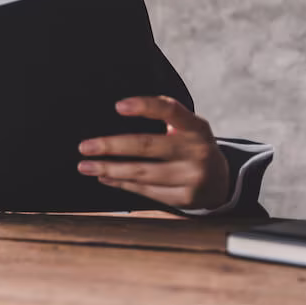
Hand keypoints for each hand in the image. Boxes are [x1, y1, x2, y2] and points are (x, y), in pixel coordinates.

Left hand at [77, 96, 229, 209]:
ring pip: (143, 173)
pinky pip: (146, 191)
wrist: (221, 182)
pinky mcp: (185, 198)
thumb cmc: (192, 145)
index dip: (145, 106)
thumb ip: (164, 114)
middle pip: (147, 146)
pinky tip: (105, 177)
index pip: (171, 111)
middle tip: (84, 146)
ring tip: (85, 166)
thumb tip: (122, 106)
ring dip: (110, 169)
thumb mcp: (188, 126)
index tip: (118, 106)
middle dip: (112, 146)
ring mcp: (192, 176)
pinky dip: (122, 183)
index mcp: (196, 127)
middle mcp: (197, 151)